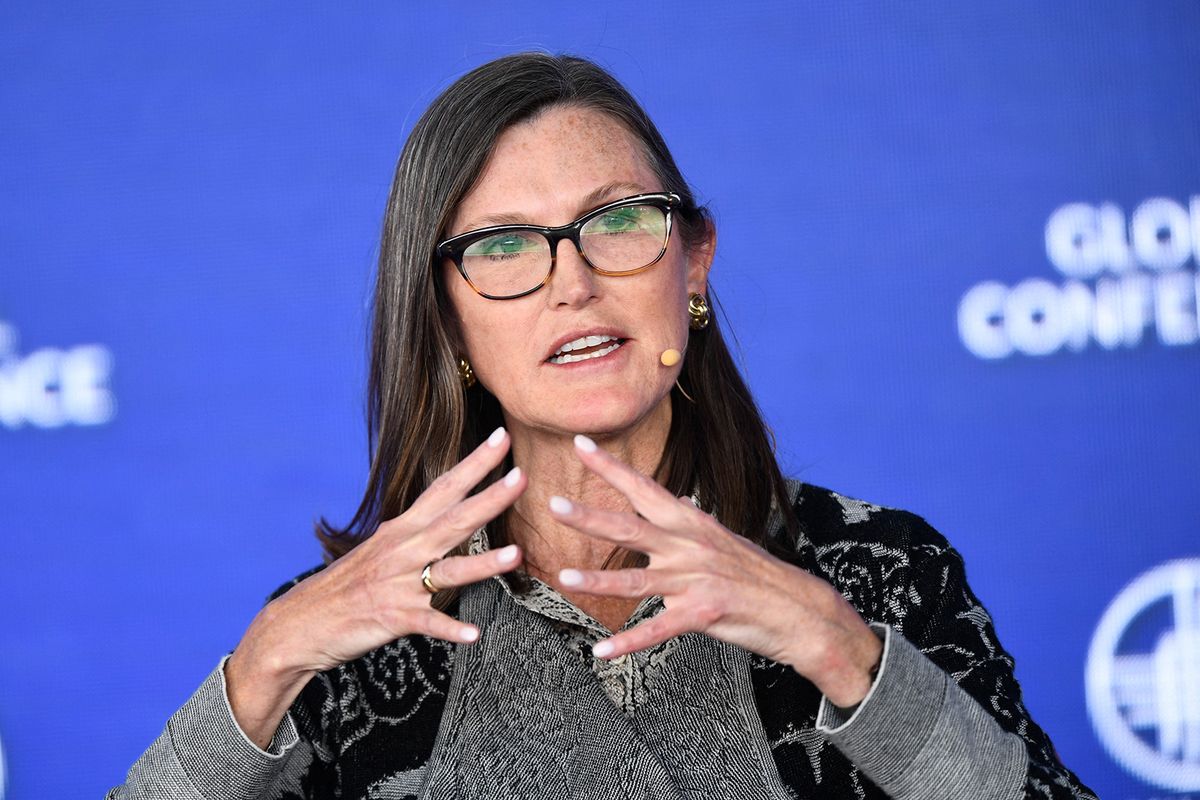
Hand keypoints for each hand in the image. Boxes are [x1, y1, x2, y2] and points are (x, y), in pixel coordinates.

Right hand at [226, 426, 526, 746]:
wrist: (300, 624)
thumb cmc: (346, 587)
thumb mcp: (382, 549)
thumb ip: (417, 533)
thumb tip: (449, 515)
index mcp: (402, 530)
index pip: (444, 488)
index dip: (474, 463)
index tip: (501, 437)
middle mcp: (403, 550)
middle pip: (454, 520)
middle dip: (490, 498)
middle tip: (522, 476)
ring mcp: (399, 584)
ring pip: (448, 570)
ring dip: (483, 564)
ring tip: (516, 556)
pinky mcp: (393, 618)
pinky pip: (427, 624)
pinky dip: (449, 629)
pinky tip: (473, 634)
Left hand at [549, 434, 881, 707]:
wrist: (798, 609)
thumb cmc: (757, 574)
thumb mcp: (725, 538)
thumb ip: (696, 522)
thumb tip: (681, 500)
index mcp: (691, 522)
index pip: (645, 488)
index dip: (611, 468)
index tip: (581, 444)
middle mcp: (690, 545)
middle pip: (631, 527)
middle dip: (590, 516)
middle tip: (553, 502)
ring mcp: (696, 580)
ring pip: (637, 581)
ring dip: (597, 582)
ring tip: (562, 579)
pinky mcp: (703, 614)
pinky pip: (657, 630)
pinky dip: (627, 642)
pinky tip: (600, 651)